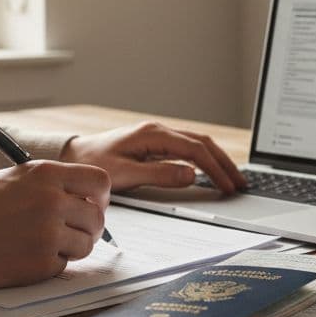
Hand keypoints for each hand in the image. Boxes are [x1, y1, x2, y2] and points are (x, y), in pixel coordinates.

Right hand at [0, 160, 110, 289]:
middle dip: (88, 227)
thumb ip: (49, 186)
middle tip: (71, 232)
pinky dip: (48, 264)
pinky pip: (63, 265)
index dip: (98, 197)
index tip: (90, 205)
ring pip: (85, 245)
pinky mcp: (40, 264)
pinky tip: (23, 256)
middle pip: (97, 217)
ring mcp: (47, 234)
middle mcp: (51, 201)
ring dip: (71, 248)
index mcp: (45, 174)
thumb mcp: (12, 180)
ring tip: (41, 244)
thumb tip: (84, 201)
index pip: (99, 182)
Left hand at [61, 121, 247, 193]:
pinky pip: (188, 147)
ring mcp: (158, 135)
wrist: (75, 155)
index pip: (195, 150)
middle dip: (224, 163)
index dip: (215, 169)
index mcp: (153, 135)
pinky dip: (204, 158)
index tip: (227, 186)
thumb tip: (191, 175)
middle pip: (203, 143)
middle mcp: (159, 131)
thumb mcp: (124, 174)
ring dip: (217, 160)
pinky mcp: (156, 142)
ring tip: (232, 178)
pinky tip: (211, 170)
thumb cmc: (94, 163)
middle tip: (240, 183)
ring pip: (198, 143)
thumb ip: (158, 174)